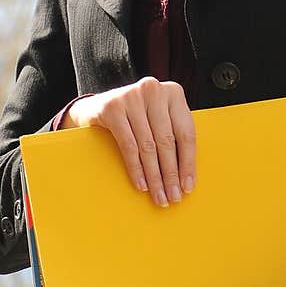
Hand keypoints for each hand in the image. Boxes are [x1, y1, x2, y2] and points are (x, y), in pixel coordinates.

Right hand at [59, 78, 194, 209]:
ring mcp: (132, 97)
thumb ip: (174, 135)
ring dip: (154, 176)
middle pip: (167, 141)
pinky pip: (128, 146)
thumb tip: (186, 177)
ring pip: (148, 146)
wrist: (97, 106)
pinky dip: (136, 169)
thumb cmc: (136, 116)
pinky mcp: (112, 108)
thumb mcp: (158, 118)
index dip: (188, 163)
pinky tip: (141, 184)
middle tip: (173, 196)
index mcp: (173, 92)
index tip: (188, 186)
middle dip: (171, 174)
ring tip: (158, 196)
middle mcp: (153, 90)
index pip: (186, 133)